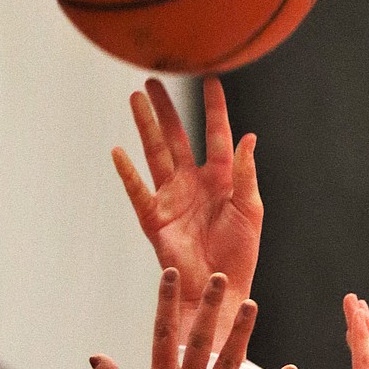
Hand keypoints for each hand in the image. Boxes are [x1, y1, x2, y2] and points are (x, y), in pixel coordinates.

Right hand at [112, 76, 261, 338]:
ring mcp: (171, 199)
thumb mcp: (250, 210)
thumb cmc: (239, 255)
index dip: (213, 107)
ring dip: (146, 126)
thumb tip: (248, 137)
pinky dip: (127, 173)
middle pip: (176, 137)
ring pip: (155, 154)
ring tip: (135, 98)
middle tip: (153, 80)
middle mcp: (192, 183)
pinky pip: (138, 191)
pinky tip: (118, 151)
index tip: (209, 78)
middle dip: (165, 108)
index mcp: (220, 179)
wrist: (219, 289)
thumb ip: (245, 173)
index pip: (215, 134)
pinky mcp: (155, 219)